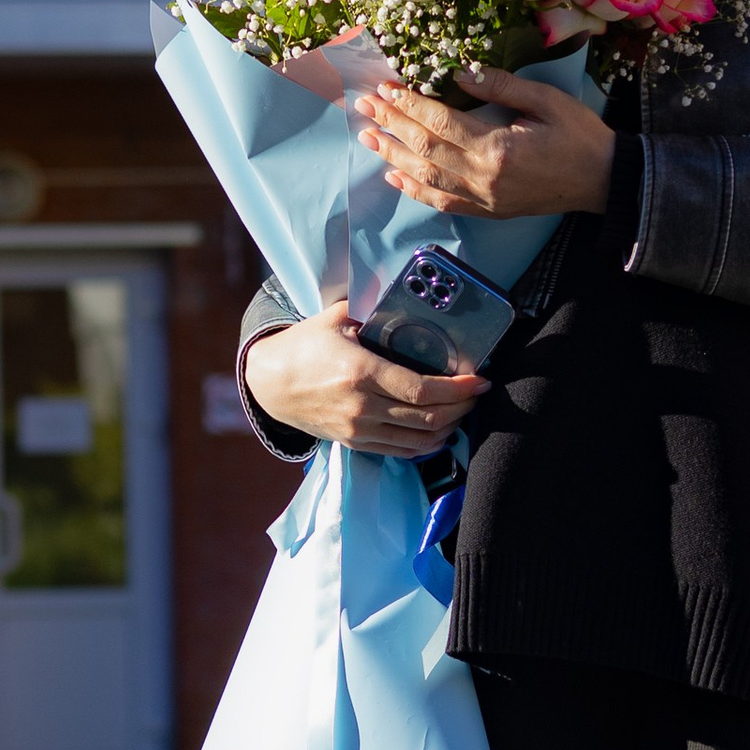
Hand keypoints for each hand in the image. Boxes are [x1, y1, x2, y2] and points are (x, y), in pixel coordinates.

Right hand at [241, 298, 485, 453]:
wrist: (270, 384)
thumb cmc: (304, 346)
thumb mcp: (335, 318)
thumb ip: (372, 308)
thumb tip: (406, 297)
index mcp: (362, 374)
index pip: (422, 391)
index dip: (458, 390)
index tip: (479, 381)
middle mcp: (362, 408)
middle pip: (428, 419)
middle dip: (461, 408)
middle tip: (476, 394)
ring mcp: (358, 430)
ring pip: (419, 441)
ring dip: (449, 427)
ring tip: (463, 410)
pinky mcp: (355, 443)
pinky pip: (401, 451)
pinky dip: (427, 444)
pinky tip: (440, 430)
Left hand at [356, 68, 615, 218]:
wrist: (605, 181)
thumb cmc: (580, 135)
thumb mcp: (546, 100)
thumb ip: (501, 87)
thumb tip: (460, 74)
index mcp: (498, 148)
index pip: (440, 123)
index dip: (409, 105)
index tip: (386, 88)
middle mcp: (484, 178)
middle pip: (425, 150)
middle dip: (391, 126)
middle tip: (364, 106)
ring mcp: (485, 200)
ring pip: (427, 179)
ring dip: (394, 156)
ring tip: (368, 138)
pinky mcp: (489, 212)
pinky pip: (443, 203)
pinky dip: (415, 190)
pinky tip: (395, 176)